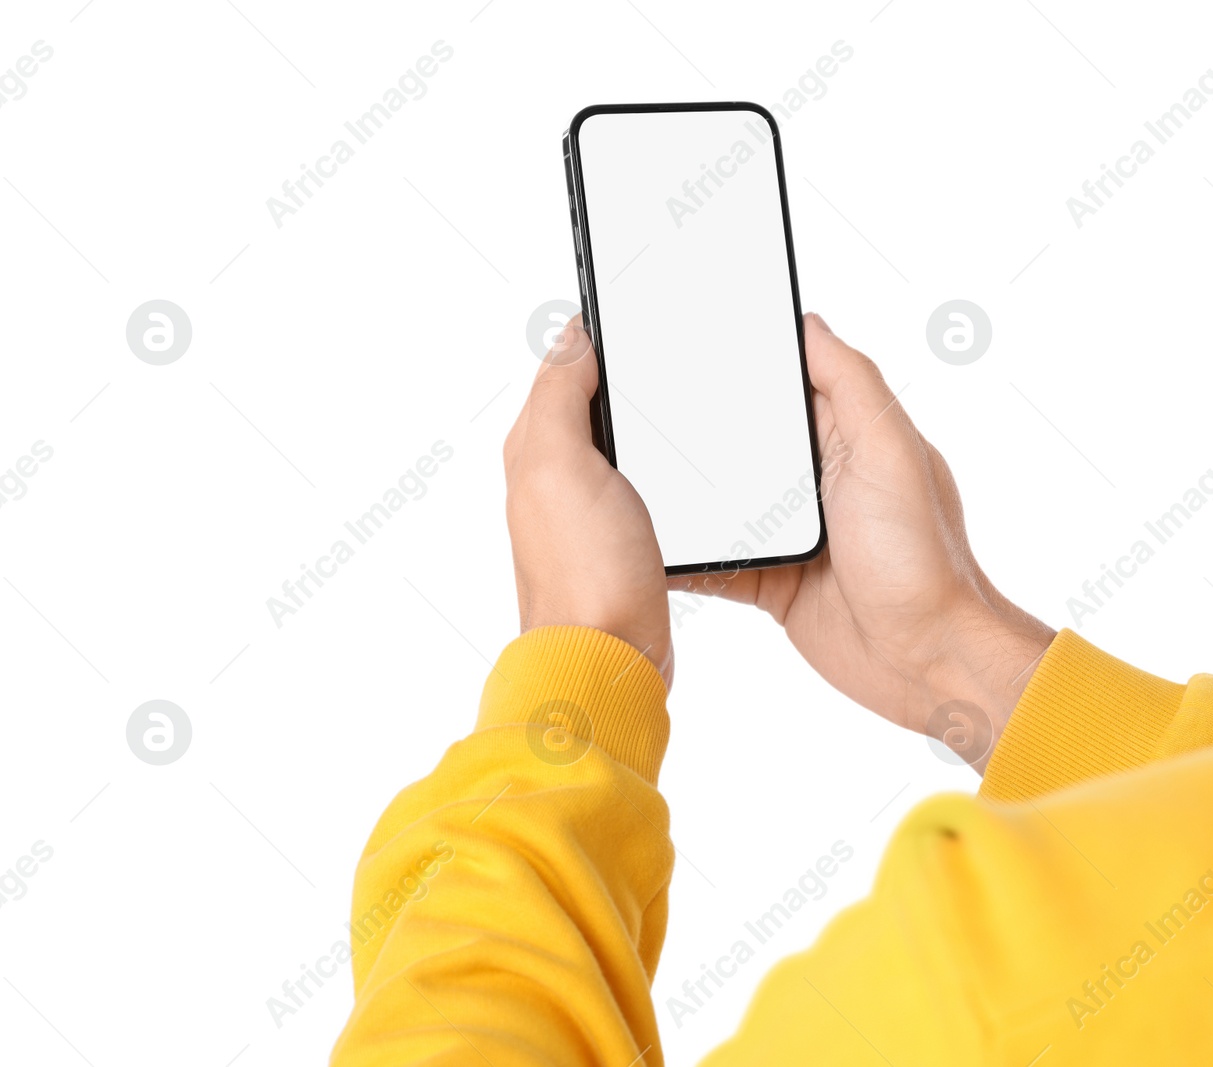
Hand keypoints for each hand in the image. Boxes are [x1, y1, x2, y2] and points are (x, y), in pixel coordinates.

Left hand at [505, 320, 672, 685]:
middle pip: (587, 403)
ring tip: (666, 389)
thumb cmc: (587, 572)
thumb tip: (571, 336)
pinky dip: (653, 464)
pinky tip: (677, 465)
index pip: (562, 368)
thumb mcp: (562, 464)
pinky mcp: (622, 544)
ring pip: (613, 444)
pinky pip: (635, 486)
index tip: (628, 304)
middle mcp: (554, 480)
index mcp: (535, 450)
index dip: (594, 334)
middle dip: (616, 369)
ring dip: (636, 416)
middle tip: (653, 338)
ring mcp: (587, 515)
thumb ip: (561, 396)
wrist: (609, 661)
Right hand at [673, 314, 1052, 769]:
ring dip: (683, 491)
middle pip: (742, 437)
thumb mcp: (891, 453)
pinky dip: (684, 553)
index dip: (744, 358)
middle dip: (696, 424)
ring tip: (625, 468)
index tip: (685, 334)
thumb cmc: (924, 559)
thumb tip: (809, 322)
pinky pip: (716, 559)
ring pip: (720, 498)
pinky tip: (643, 542)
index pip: (786, 380)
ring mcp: (792, 531)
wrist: (927, 662)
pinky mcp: (773, 581)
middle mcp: (817, 477)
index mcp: (848, 435)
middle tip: (632, 401)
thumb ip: (852, 384)